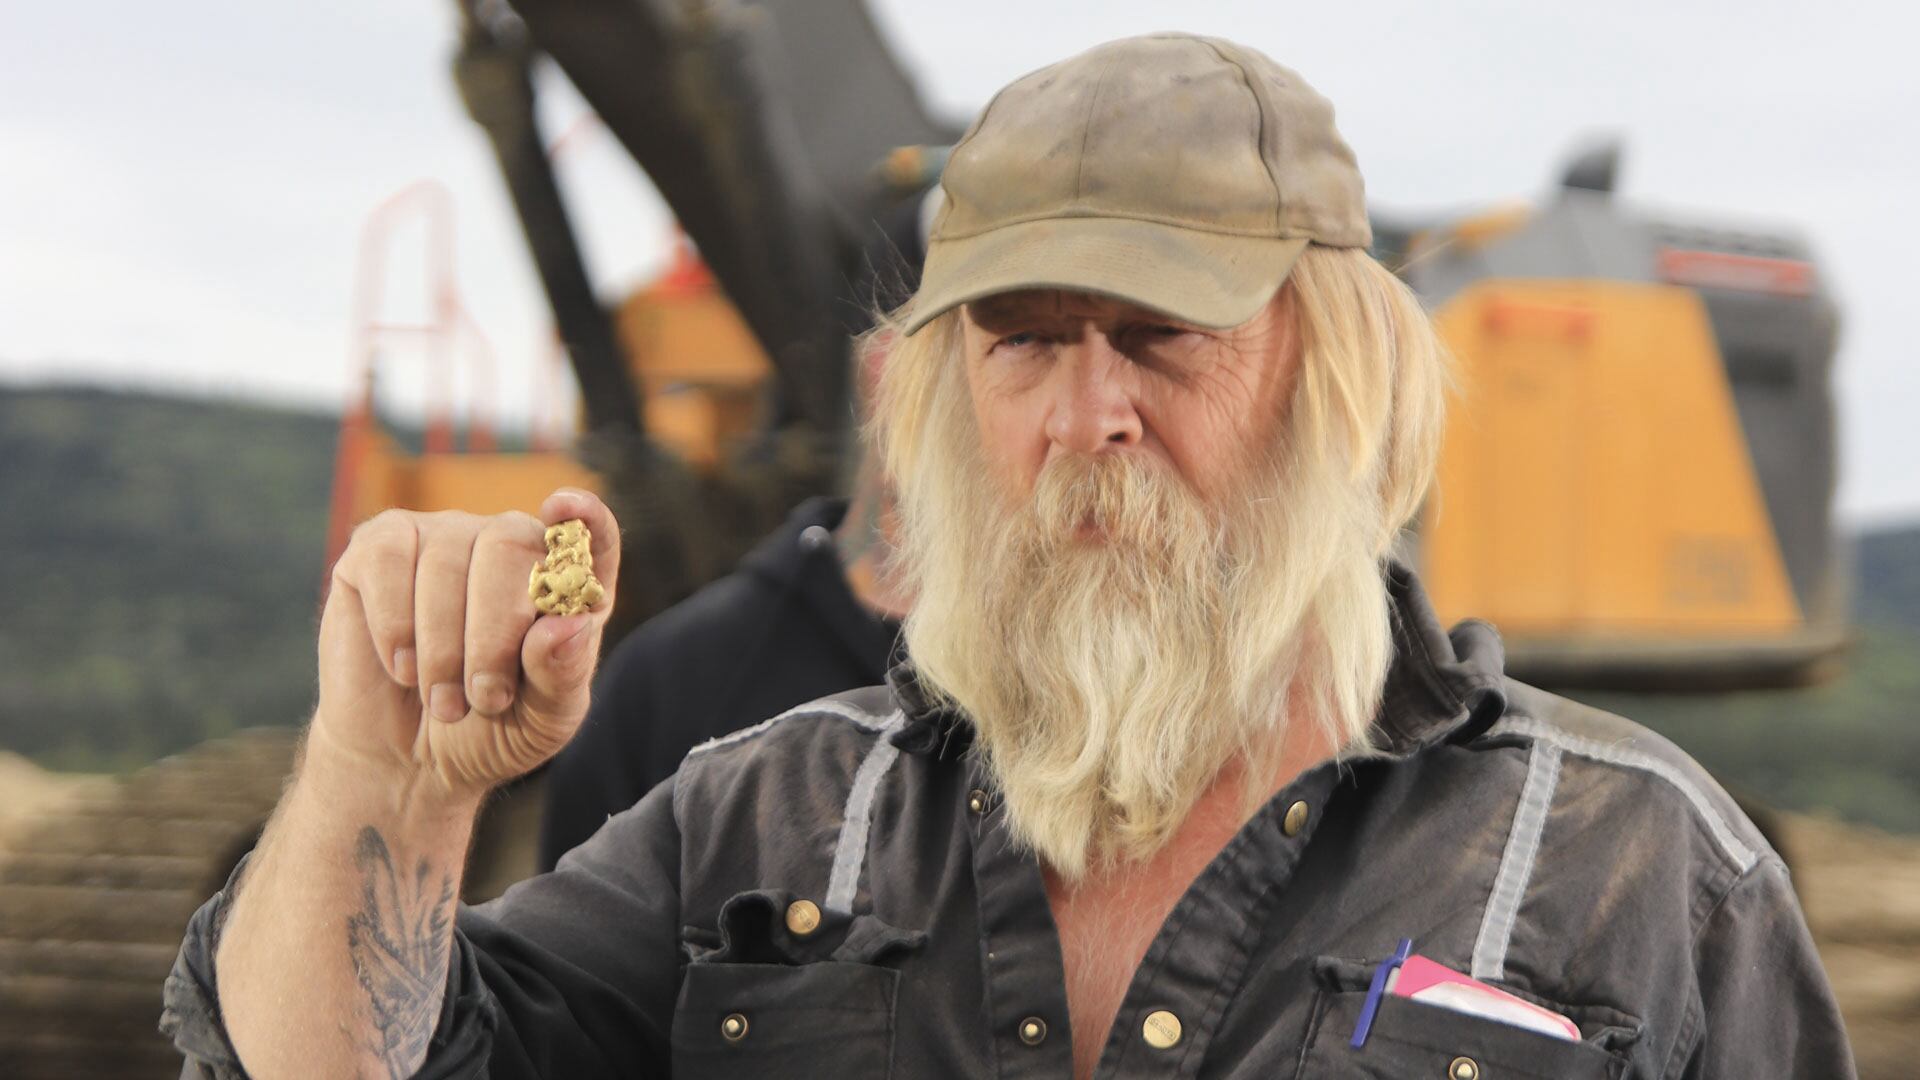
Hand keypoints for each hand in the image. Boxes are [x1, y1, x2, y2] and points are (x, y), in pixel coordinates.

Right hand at [312, 488, 619, 797]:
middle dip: (494, 633)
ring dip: (442, 648)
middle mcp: (508, 546)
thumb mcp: (541, 722)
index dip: (585, 517)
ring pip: (445, 560)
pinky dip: (393, 622)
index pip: (590, 533)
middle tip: (486, 698)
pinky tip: (402, 666)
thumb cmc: (491, 733)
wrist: (407, 761)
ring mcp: (444, 540)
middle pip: (508, 544)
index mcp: (566, 583)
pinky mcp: (381, 549)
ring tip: (445, 704)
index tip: (565, 510)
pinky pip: (387, 558)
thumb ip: (562, 674)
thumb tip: (569, 625)